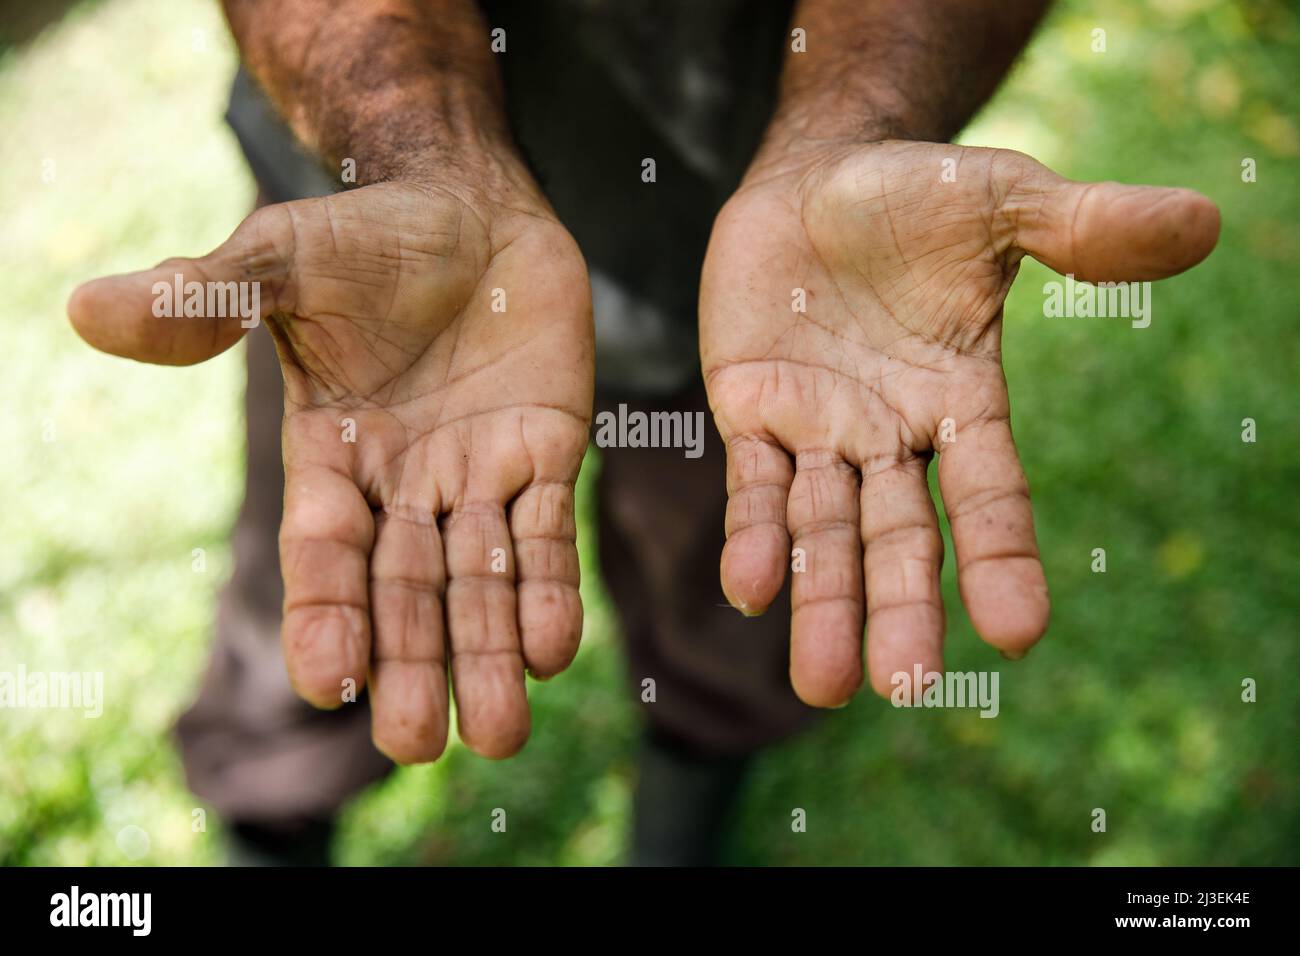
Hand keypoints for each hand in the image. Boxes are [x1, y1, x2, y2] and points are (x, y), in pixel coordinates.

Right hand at [69, 180, 593, 761]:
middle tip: (416, 743)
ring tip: (499, 733)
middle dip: (412, 664)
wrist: (469, 207)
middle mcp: (404, 488)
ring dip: (489, 655)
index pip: (324, 554)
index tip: (329, 683)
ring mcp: (479, 477)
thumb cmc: (368, 236)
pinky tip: (554, 649)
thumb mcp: (283, 260)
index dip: (326, 615)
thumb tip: (87, 309)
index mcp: (332, 459)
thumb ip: (206, 297)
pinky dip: (550, 590)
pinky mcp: (548, 455)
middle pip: (406, 593)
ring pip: (481, 583)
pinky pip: (549, 536)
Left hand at [700, 140, 1217, 704]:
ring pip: (823, 531)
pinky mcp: (752, 413)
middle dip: (901, 608)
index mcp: (962, 401)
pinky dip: (751, 537)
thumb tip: (1202, 221)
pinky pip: (751, 486)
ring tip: (823, 684)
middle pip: (901, 538)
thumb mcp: (1004, 202)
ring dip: (821, 601)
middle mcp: (893, 436)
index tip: (1018, 633)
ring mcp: (820, 432)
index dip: (1003, 558)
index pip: (991, 494)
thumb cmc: (917, 196)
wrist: (817, 179)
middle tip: (907, 688)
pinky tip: (748, 591)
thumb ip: (1084, 226)